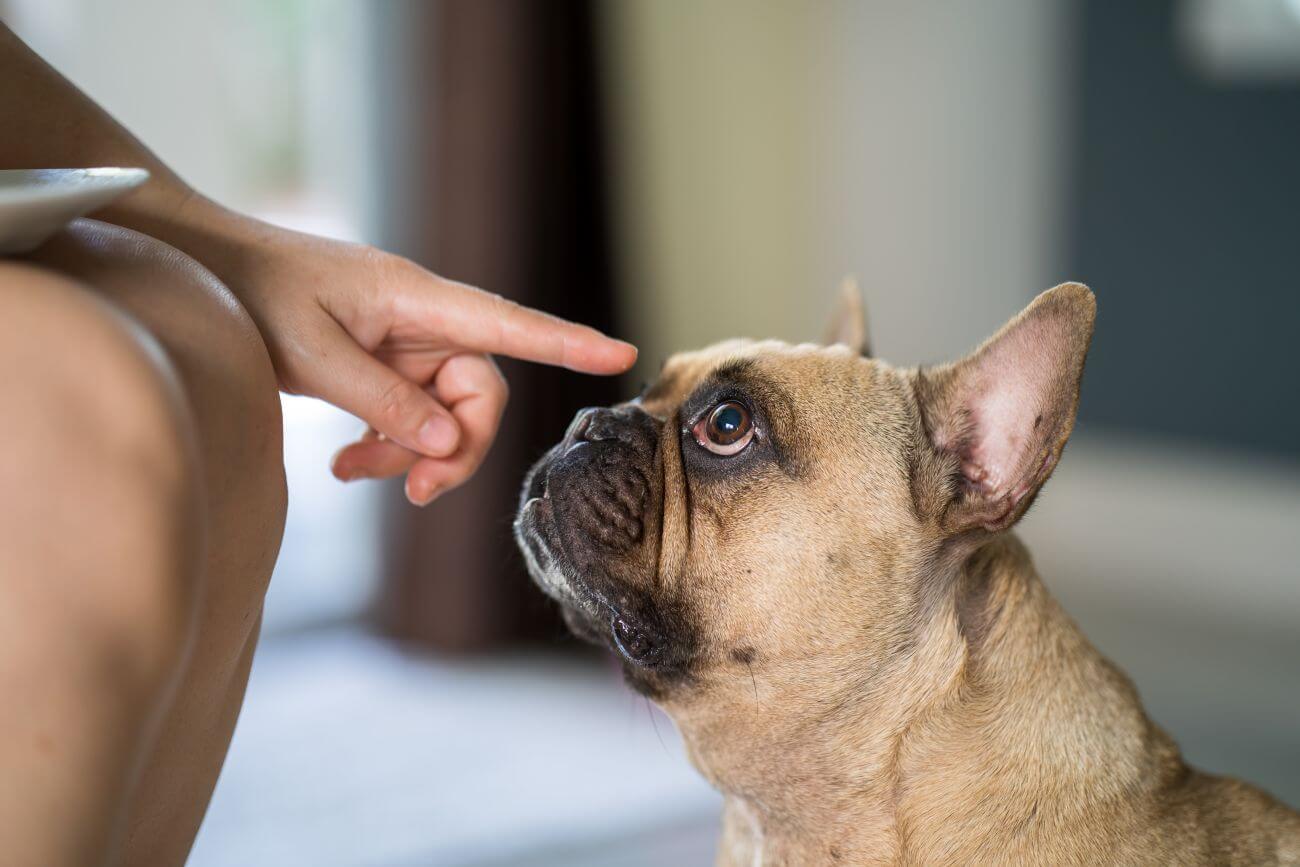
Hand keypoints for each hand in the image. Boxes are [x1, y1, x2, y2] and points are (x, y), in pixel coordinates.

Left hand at [170, 198, 635, 504]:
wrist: (208, 270)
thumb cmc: (255, 292)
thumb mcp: (311, 352)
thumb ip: (382, 400)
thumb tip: (448, 443)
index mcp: (419, 299)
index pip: (511, 324)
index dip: (569, 343)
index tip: (621, 353)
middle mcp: (427, 321)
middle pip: (482, 395)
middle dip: (456, 451)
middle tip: (412, 493)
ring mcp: (409, 345)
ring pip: (446, 416)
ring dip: (411, 456)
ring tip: (349, 472)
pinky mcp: (387, 365)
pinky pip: (413, 417)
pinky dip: (390, 447)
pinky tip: (348, 463)